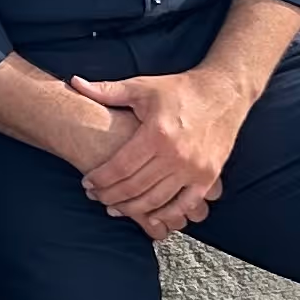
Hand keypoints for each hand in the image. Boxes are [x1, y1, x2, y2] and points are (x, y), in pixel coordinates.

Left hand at [69, 64, 255, 239]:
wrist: (224, 93)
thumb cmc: (180, 89)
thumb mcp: (142, 87)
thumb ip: (107, 90)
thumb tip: (74, 82)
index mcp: (156, 134)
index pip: (120, 167)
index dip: (100, 179)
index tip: (87, 184)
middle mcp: (176, 155)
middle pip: (135, 187)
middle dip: (111, 196)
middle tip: (96, 198)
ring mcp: (195, 169)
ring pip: (157, 200)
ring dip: (133, 209)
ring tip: (115, 208)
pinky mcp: (209, 177)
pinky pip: (185, 205)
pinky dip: (166, 215)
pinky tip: (150, 217)